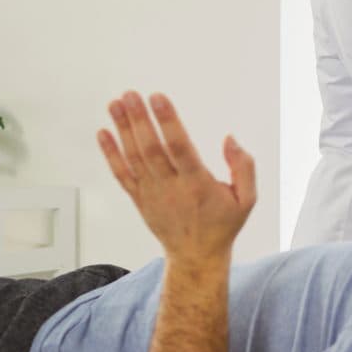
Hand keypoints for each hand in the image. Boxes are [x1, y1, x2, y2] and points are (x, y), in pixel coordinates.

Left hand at [96, 91, 255, 262]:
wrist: (196, 256)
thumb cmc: (222, 225)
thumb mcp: (247, 199)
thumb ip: (243, 167)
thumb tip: (230, 138)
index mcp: (198, 185)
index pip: (180, 148)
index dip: (168, 121)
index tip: (159, 99)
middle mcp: (171, 188)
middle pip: (151, 148)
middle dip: (139, 119)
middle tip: (131, 95)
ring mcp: (152, 193)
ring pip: (134, 157)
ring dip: (123, 129)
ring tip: (116, 104)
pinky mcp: (139, 199)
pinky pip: (122, 173)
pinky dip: (110, 153)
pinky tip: (103, 133)